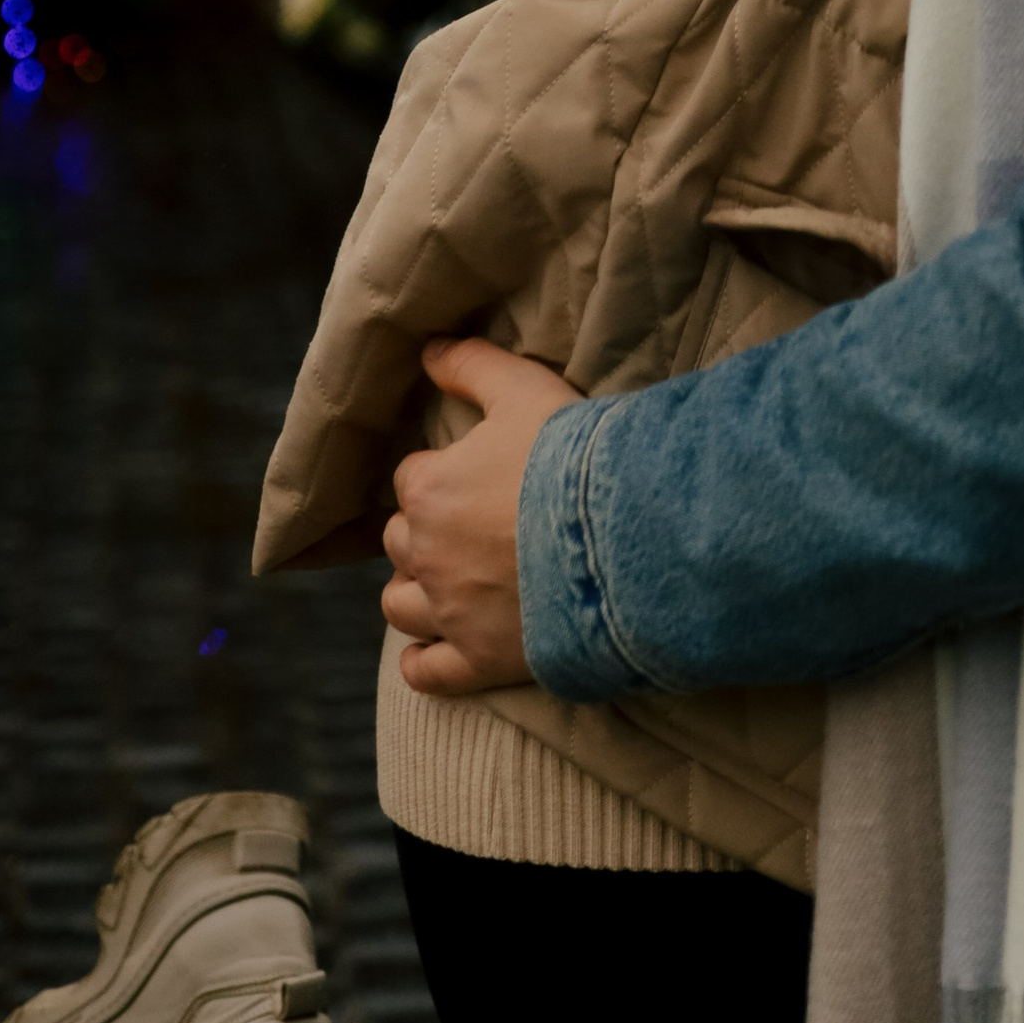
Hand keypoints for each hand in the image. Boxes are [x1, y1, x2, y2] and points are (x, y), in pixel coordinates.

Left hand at [380, 338, 579, 694]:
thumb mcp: (524, 389)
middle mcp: (427, 553)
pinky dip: (422, 665)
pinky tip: (429, 653)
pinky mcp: (478, 660)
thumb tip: (428, 348)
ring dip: (415, 592)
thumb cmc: (574, 457)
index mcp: (430, 489)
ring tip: (446, 583)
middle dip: (426, 533)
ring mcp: (450, 612)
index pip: (414, 479)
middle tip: (468, 526)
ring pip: (400, 605)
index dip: (445, 474)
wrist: (623, 535)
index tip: (478, 476)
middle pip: (401, 541)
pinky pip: (426, 674)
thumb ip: (470, 365)